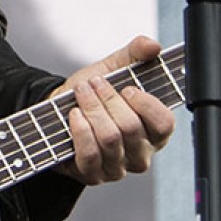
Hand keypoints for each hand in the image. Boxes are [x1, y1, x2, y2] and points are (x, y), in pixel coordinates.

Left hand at [53, 35, 174, 185]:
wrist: (56, 111)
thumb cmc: (90, 93)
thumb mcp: (113, 69)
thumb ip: (135, 55)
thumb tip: (152, 45)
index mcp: (153, 131)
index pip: (165, 124)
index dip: (146, 104)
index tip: (127, 88)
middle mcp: (140, 154)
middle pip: (131, 127)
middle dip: (108, 99)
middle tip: (94, 83)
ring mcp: (117, 168)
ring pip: (110, 138)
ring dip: (92, 109)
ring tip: (81, 93)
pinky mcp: (93, 174)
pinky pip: (90, 154)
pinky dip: (80, 130)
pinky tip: (74, 115)